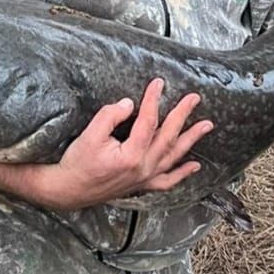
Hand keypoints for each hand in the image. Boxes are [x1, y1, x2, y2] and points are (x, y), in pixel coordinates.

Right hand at [42, 78, 211, 208]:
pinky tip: (194, 166)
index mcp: (132, 155)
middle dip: (182, 115)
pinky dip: (182, 173)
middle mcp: (143, 168)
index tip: (158, 83)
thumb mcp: (90, 134)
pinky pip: (167, 180)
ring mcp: (144, 178)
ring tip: (206, 125)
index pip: (148, 121)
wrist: (68, 189)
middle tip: (194, 98)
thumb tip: (129, 105)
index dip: (153, 100)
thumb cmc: (77, 162)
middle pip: (168, 137)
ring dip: (191, 140)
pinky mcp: (140, 185)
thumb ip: (110, 116)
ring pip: (173, 157)